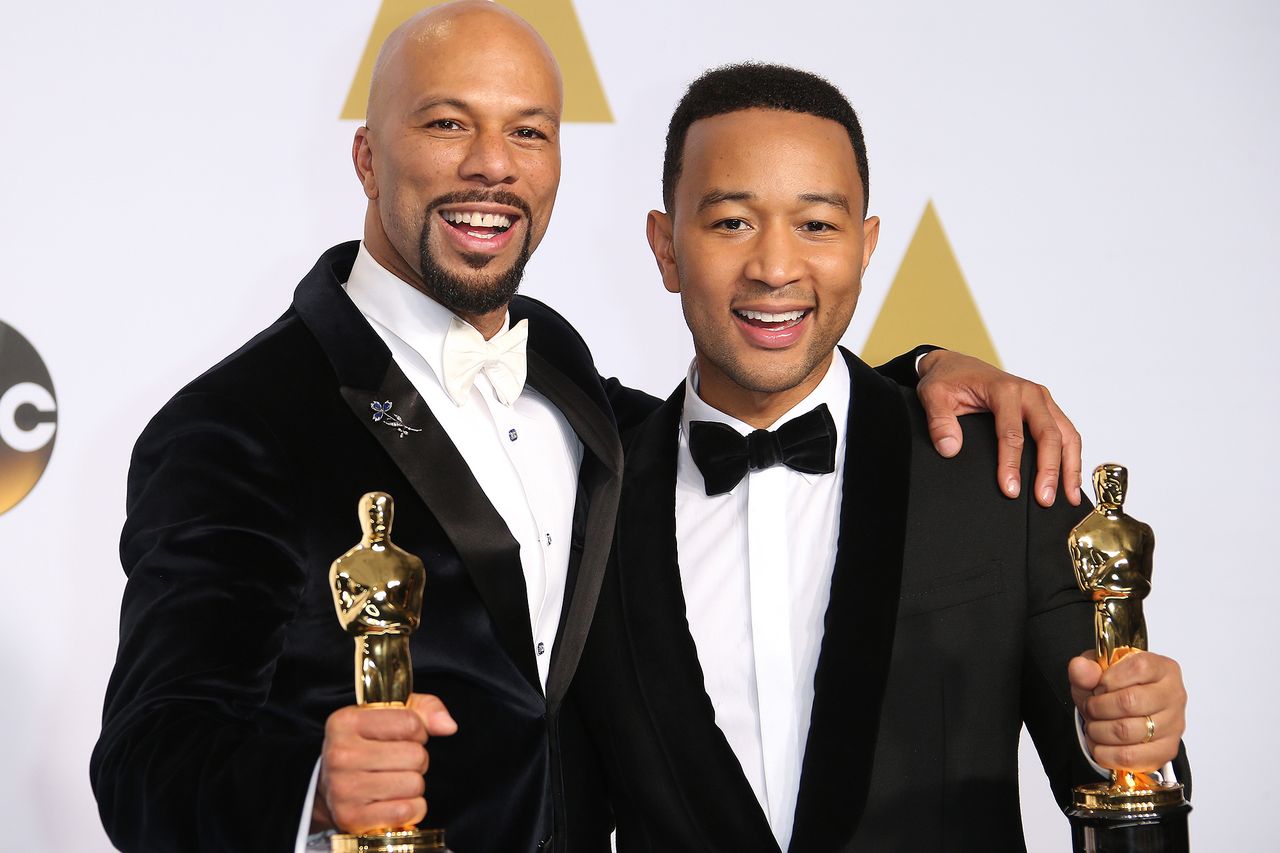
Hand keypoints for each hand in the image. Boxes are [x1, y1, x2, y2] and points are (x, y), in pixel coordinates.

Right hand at [313, 693, 457, 833]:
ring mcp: (343, 789)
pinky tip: (393, 801)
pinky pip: (406, 811)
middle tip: (398, 762)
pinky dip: (411, 809)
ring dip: (413, 784)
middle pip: (415, 755)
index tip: (405, 737)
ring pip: (414, 784)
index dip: (418, 731)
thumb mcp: (391, 715)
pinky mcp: (351, 818)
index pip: (410, 722)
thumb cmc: (368, 745)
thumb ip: (425, 709)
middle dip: (417, 760)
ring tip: (393, 781)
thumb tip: (448, 726)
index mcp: (346, 721)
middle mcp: (340, 754)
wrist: (331, 787)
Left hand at [916, 350, 1081, 505]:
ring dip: (1069, 466)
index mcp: (1004, 389)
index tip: (1010, 490)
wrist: (955, 365)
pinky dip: (1071, 456)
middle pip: (1048, 434)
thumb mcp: (932, 395)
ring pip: (1066, 434)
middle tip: (1045, 500)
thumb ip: (939, 421)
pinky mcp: (1045, 407)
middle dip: (1049, 470)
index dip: (1011, 463)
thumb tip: (950, 449)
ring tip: (1068, 497)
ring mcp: (1041, 399)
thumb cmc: (947, 380)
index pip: (1012, 432)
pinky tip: (1070, 479)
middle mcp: (1029, 392)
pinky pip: (1066, 432)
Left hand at [1069, 651, 1186, 772]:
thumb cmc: (1115, 689)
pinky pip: (1129, 757)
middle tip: (1090, 708)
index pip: (1139, 668)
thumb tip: (1080, 667)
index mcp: (1163, 668)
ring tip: (1094, 725)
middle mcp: (1174, 695)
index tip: (1098, 686)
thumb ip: (1086, 668)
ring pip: (1126, 731)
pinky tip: (1101, 744)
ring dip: (1098, 730)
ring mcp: (1174, 725)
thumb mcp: (1096, 672)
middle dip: (1098, 707)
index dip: (1108, 679)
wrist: (1124, 715)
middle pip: (1129, 702)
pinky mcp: (1166, 751)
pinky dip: (1105, 752)